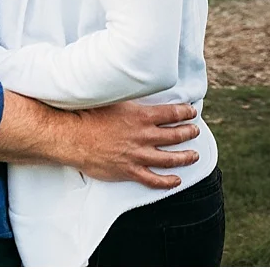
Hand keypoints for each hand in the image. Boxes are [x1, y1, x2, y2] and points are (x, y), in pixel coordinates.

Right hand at [66, 102, 200, 188]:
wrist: (73, 137)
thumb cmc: (90, 115)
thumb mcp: (114, 98)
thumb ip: (131, 98)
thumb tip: (138, 88)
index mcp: (142, 116)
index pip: (172, 114)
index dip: (185, 113)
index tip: (191, 112)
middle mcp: (144, 136)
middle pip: (175, 135)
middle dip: (189, 133)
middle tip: (195, 131)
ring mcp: (138, 155)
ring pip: (170, 158)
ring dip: (185, 157)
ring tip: (194, 155)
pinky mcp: (129, 171)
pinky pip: (153, 179)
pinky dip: (167, 181)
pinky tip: (175, 180)